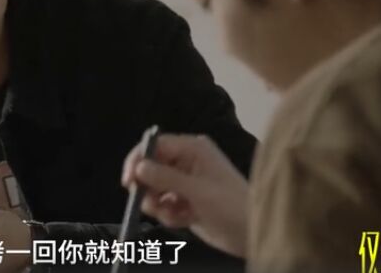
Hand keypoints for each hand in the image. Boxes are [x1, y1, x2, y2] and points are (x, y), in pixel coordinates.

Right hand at [122, 134, 247, 256]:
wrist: (252, 234)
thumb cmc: (230, 205)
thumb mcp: (197, 190)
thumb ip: (166, 177)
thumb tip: (139, 168)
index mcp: (193, 149)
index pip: (156, 145)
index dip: (139, 160)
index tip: (128, 180)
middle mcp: (187, 162)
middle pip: (151, 167)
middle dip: (148, 187)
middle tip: (150, 203)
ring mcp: (185, 182)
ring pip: (154, 188)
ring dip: (158, 204)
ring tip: (174, 215)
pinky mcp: (185, 201)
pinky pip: (163, 205)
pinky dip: (168, 214)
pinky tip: (184, 220)